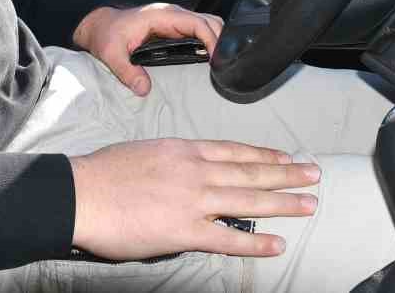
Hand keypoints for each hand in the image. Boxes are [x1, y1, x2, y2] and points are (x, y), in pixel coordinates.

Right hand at [69, 138, 319, 259]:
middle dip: (286, 174)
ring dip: (283, 203)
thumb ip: (173, 160)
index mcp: (185, 149)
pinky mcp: (184, 231)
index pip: (235, 150)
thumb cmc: (104, 172)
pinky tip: (278, 244)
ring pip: (249, 200)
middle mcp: (196, 170)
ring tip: (309, 204)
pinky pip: (228, 239)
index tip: (286, 156)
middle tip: (314, 174)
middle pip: (251, 171)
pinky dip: (255, 243)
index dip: (264, 154)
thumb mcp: (146, 150)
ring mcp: (193, 200)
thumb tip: (186, 169)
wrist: (81, 193)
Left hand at [71, 4, 222, 95]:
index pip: (196, 22)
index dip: (211, 38)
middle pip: (209, 20)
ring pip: (207, 23)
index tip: (218, 57)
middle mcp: (171, 15)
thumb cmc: (106, 34)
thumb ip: (126, 71)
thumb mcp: (111, 54)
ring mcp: (174, 20)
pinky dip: (209, 41)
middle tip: (224, 65)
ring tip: (220, 63)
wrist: (99, 26)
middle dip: (220, 40)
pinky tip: (209, 59)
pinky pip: (198, 30)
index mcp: (161, 16)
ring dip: (216, 39)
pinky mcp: (174, 27)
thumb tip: (144, 89)